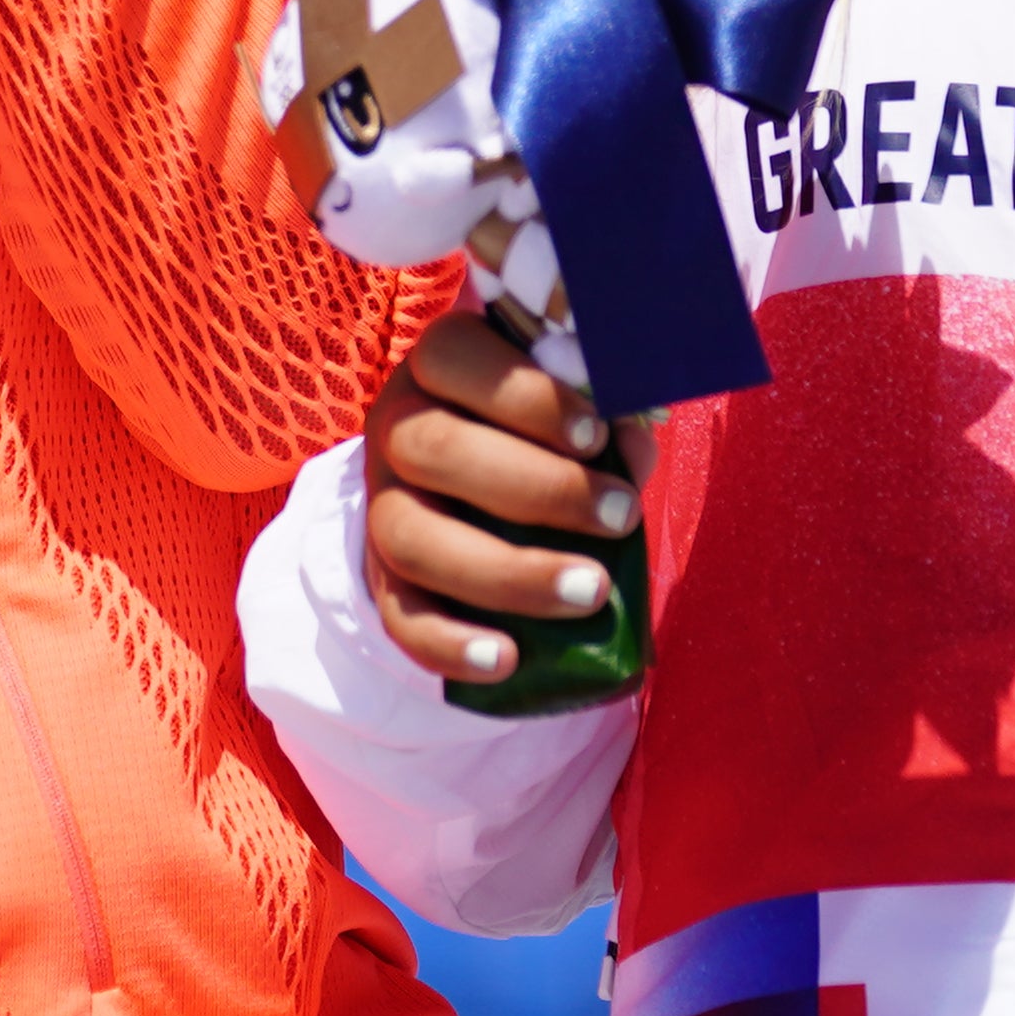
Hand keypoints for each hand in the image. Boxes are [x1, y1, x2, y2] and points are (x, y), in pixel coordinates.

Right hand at [354, 301, 649, 686]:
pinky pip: (399, 616)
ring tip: (592, 592)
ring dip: (508, 571)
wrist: (466, 493)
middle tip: (621, 517)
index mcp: (438, 368)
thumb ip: (605, 423)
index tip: (595, 435)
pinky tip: (507, 659)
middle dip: (539, 488)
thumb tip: (631, 445)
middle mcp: (397, 429)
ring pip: (414, 538)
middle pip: (437, 449)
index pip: (453, 356)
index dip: (525, 396)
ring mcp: (383, 505)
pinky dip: (450, 644)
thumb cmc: (535, 437)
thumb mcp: (570, 414)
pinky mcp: (383, 578)